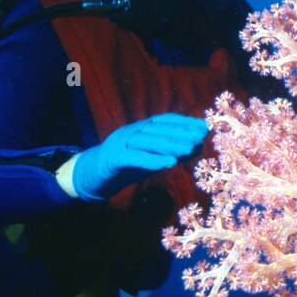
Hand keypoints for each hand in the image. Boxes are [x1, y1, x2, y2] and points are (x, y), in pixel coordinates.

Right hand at [70, 113, 208, 201]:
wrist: (92, 175)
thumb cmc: (126, 165)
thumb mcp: (152, 158)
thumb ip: (171, 152)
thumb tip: (197, 147)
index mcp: (140, 128)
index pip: (164, 121)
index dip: (184, 122)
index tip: (204, 127)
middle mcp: (131, 131)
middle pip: (158, 129)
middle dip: (182, 132)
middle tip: (202, 136)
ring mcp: (121, 143)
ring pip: (148, 141)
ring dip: (171, 144)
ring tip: (191, 148)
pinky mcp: (113, 158)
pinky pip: (134, 157)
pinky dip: (153, 160)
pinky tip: (170, 164)